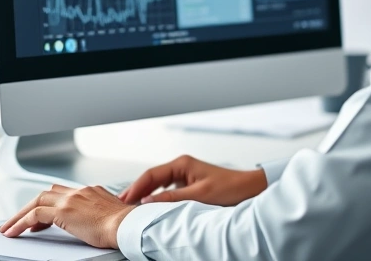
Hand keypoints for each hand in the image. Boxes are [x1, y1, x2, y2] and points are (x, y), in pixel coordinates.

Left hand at [0, 184, 134, 249]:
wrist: (127, 225)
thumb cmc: (124, 225)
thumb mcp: (112, 215)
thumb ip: (100, 213)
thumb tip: (98, 222)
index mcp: (91, 191)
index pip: (63, 192)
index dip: (49, 203)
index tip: (41, 217)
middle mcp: (78, 191)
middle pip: (46, 193)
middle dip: (30, 206)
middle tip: (18, 220)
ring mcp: (69, 200)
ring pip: (36, 201)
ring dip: (21, 214)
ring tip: (10, 227)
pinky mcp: (62, 212)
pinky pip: (34, 216)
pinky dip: (21, 223)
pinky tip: (14, 232)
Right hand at [118, 155, 267, 206]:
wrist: (248, 189)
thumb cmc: (229, 188)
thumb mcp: (199, 195)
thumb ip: (172, 198)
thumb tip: (148, 202)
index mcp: (182, 164)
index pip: (151, 175)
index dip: (136, 188)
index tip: (125, 199)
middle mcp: (181, 166)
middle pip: (152, 178)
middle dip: (136, 190)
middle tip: (122, 203)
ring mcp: (185, 175)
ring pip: (158, 184)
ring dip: (145, 194)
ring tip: (131, 205)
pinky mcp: (189, 184)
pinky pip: (167, 189)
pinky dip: (156, 197)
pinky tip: (151, 206)